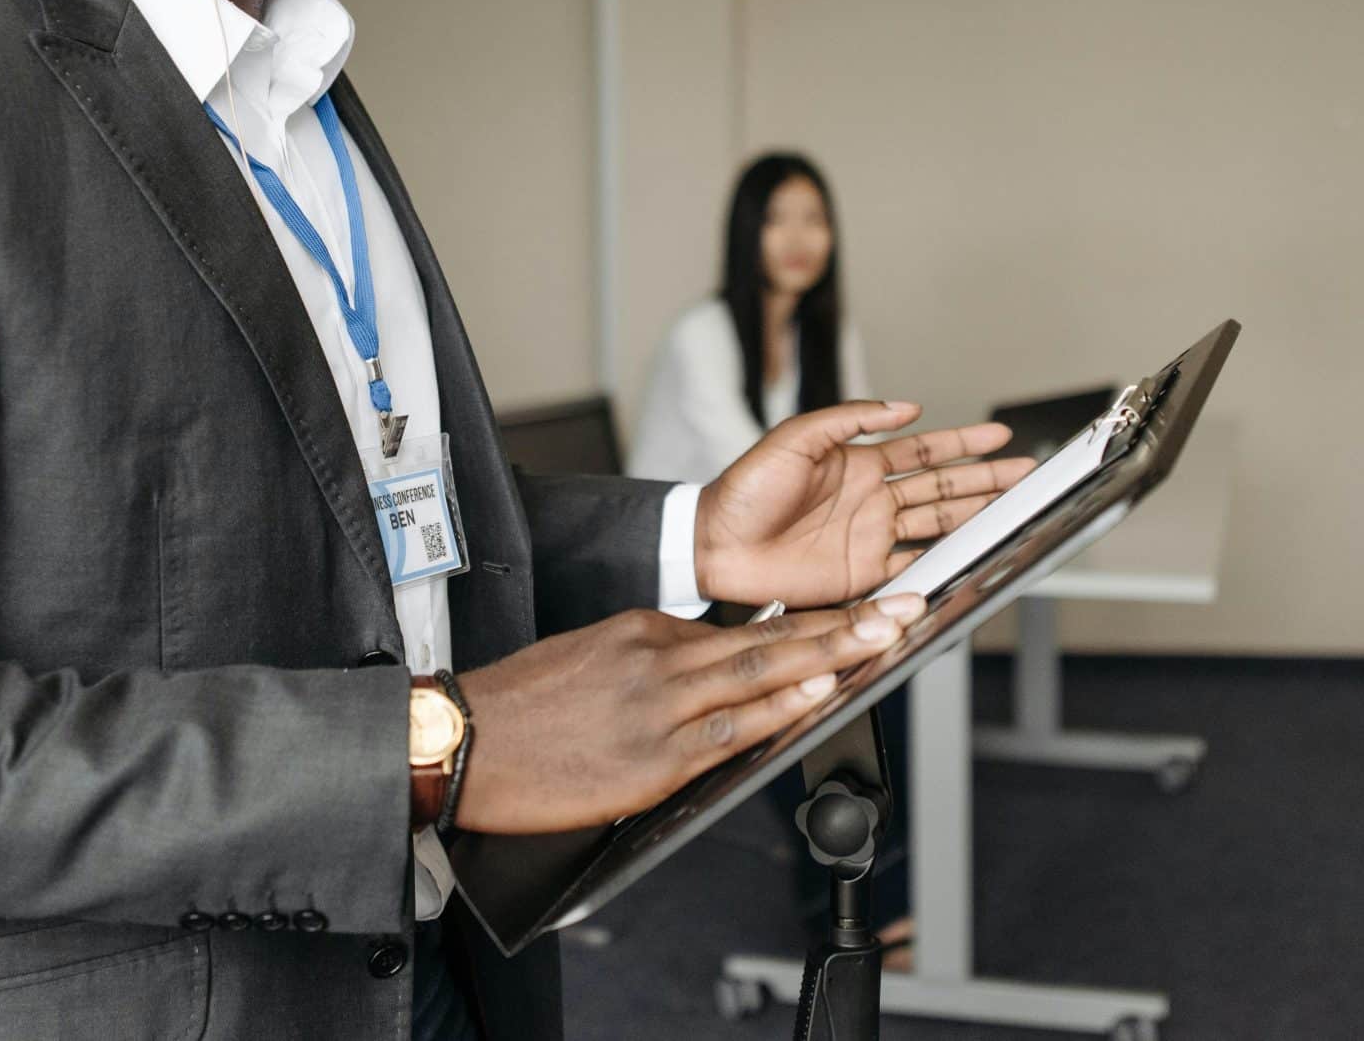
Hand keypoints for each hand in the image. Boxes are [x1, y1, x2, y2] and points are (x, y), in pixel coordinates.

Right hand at [451, 596, 921, 833]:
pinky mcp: (652, 756)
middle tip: (902, 607)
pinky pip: (730, 730)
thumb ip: (653, 661)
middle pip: (771, 638)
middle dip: (845, 624)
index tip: (862, 612)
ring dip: (831, 657)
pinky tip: (816, 698)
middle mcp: (660, 656)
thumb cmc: (520, 707)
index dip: (814, 622)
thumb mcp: (590, 657)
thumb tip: (709, 675)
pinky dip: (778, 710)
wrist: (461, 740)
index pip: (747, 626)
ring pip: (760, 672)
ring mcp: (660, 706)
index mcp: (645, 628)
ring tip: (885, 640)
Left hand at [692, 402, 1032, 609]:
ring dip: (975, 515)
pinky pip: (911, 569)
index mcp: (859, 463)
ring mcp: (870, 537)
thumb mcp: (795, 437)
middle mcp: (872, 500)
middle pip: (943, 487)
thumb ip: (849, 418)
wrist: (715, 543)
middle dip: (986, 480)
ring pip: (937, 523)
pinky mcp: (860, 574)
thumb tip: (905, 408)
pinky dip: (942, 564)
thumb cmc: (744, 488)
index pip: (924, 450)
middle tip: (1026, 474)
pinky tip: (971, 556)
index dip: (963, 444)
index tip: (1000, 436)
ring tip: (1013, 507)